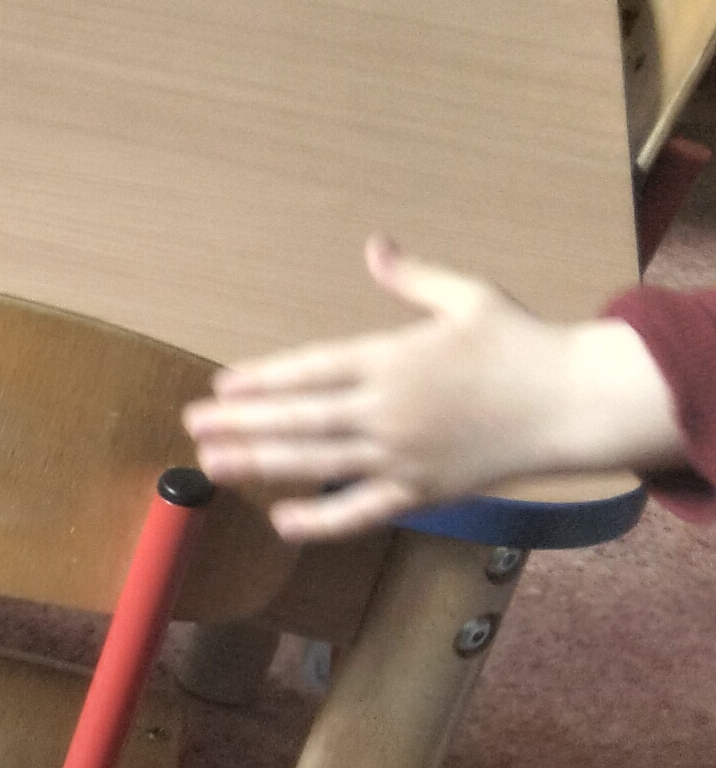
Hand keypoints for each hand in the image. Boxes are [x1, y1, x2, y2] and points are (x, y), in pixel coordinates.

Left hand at [181, 236, 682, 539]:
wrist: (574, 402)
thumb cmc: (522, 344)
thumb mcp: (469, 296)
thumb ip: (413, 278)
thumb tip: (374, 245)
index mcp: (396, 359)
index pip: (312, 368)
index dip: (262, 379)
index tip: (222, 385)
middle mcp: (389, 409)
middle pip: (300, 418)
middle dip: (241, 422)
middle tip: (193, 426)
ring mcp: (401, 455)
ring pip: (316, 463)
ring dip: (260, 464)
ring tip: (212, 464)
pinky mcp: (420, 492)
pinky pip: (360, 513)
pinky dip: (318, 522)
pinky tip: (279, 522)